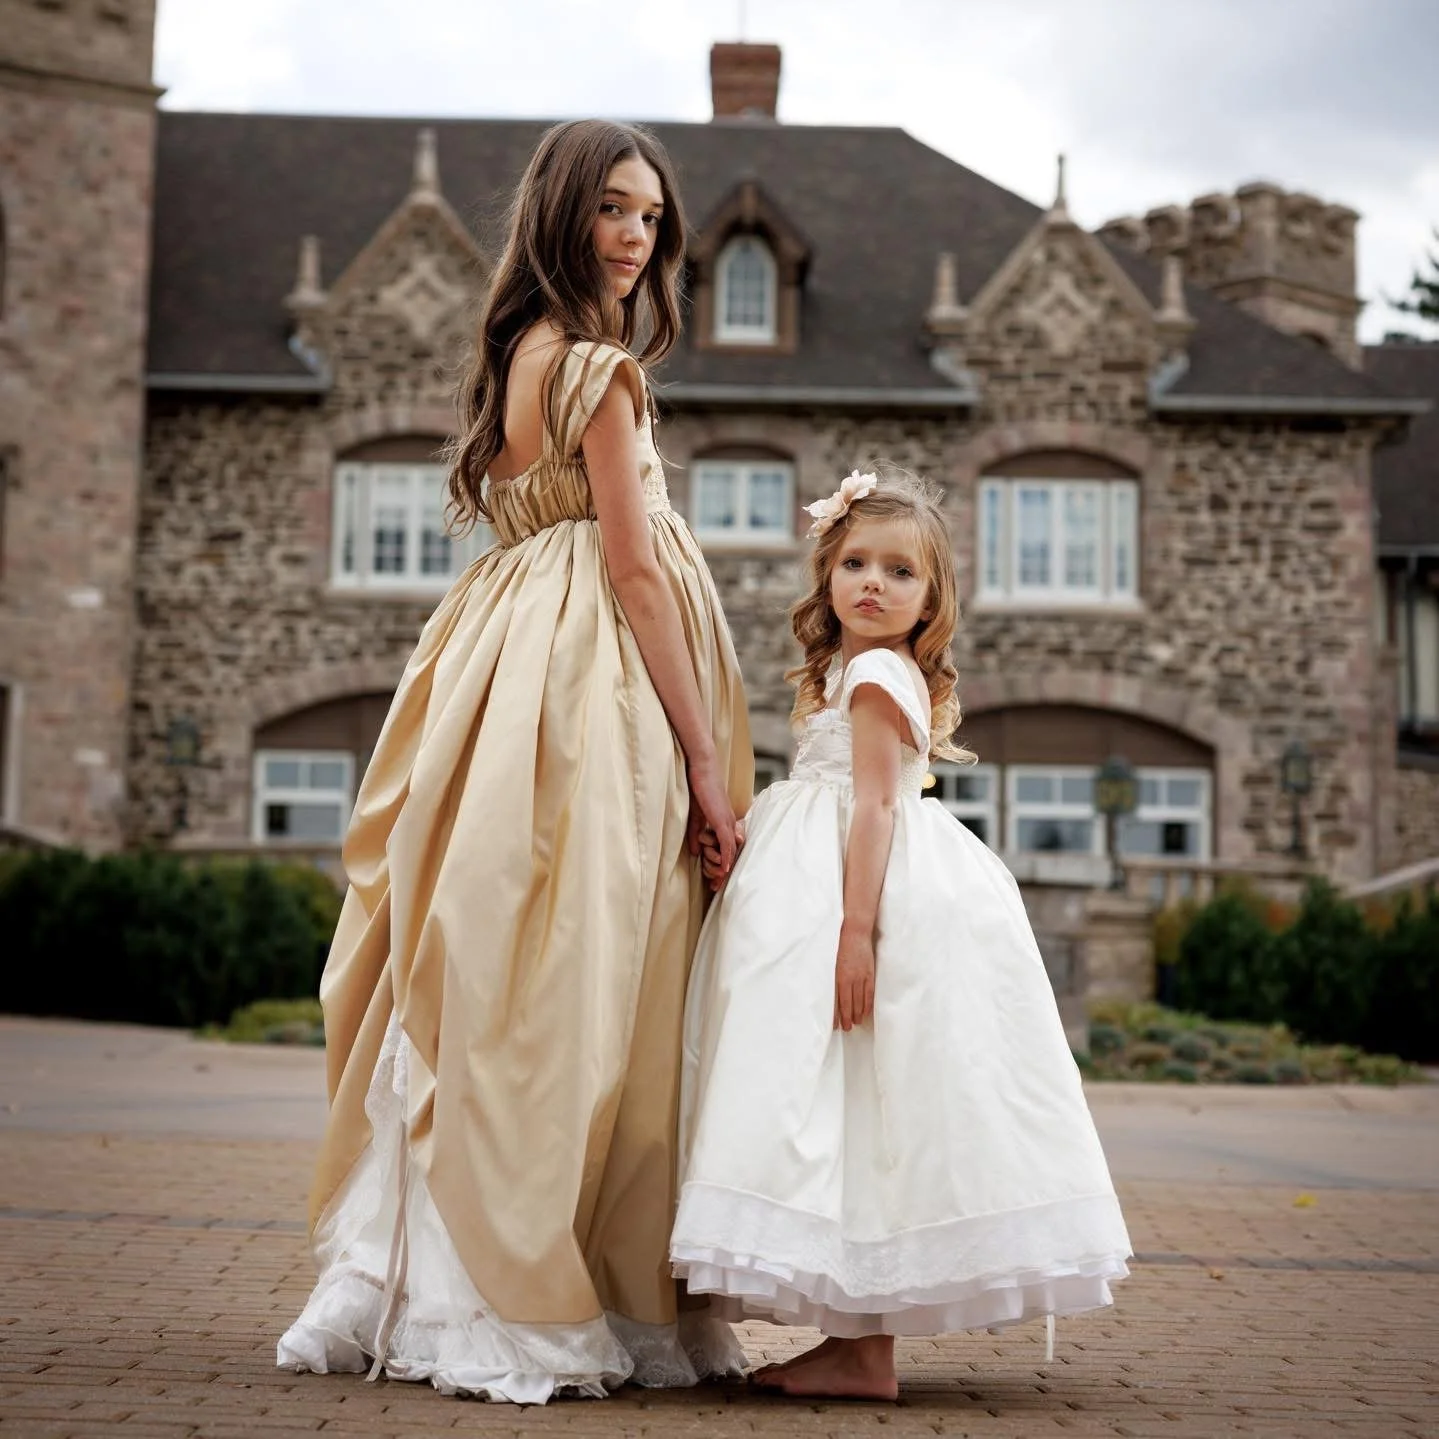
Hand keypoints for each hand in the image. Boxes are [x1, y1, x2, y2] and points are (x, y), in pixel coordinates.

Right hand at [685, 754, 738, 874]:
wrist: (702, 769)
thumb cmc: (699, 788)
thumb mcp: (696, 817)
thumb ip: (696, 835)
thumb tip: (696, 853)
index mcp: (725, 823)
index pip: (727, 850)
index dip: (720, 867)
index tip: (714, 881)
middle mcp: (731, 824)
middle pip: (731, 854)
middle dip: (722, 873)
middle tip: (715, 887)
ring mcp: (728, 822)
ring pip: (729, 851)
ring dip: (722, 868)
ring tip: (716, 881)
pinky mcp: (722, 820)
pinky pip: (727, 843)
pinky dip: (727, 856)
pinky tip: (725, 868)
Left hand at [833, 922, 875, 1031]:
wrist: (855, 931)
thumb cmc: (839, 943)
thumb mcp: (830, 960)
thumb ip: (830, 976)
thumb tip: (825, 991)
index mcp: (839, 976)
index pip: (838, 1001)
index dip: (837, 1015)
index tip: (835, 1025)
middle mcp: (851, 978)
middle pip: (850, 1003)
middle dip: (848, 1017)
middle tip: (847, 1028)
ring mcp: (862, 976)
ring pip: (860, 1000)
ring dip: (858, 1013)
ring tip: (856, 1023)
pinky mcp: (870, 973)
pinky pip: (870, 992)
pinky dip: (868, 1003)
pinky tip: (866, 1011)